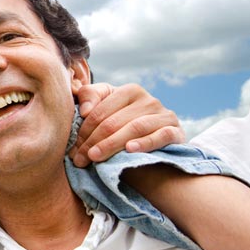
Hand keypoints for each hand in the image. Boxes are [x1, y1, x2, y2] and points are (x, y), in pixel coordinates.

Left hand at [71, 82, 185, 166]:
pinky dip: (145, 143)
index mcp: (129, 91)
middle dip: (93, 142)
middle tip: (79, 158)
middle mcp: (149, 100)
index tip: (72, 149)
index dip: (83, 130)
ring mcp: (165, 115)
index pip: (100, 111)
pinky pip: (161, 136)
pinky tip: (130, 150)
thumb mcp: (104, 109)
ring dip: (111, 144)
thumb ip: (89, 98)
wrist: (155, 148)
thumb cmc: (122, 127)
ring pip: (134, 128)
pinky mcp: (176, 131)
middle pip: (114, 121)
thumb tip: (84, 110)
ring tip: (95, 157)